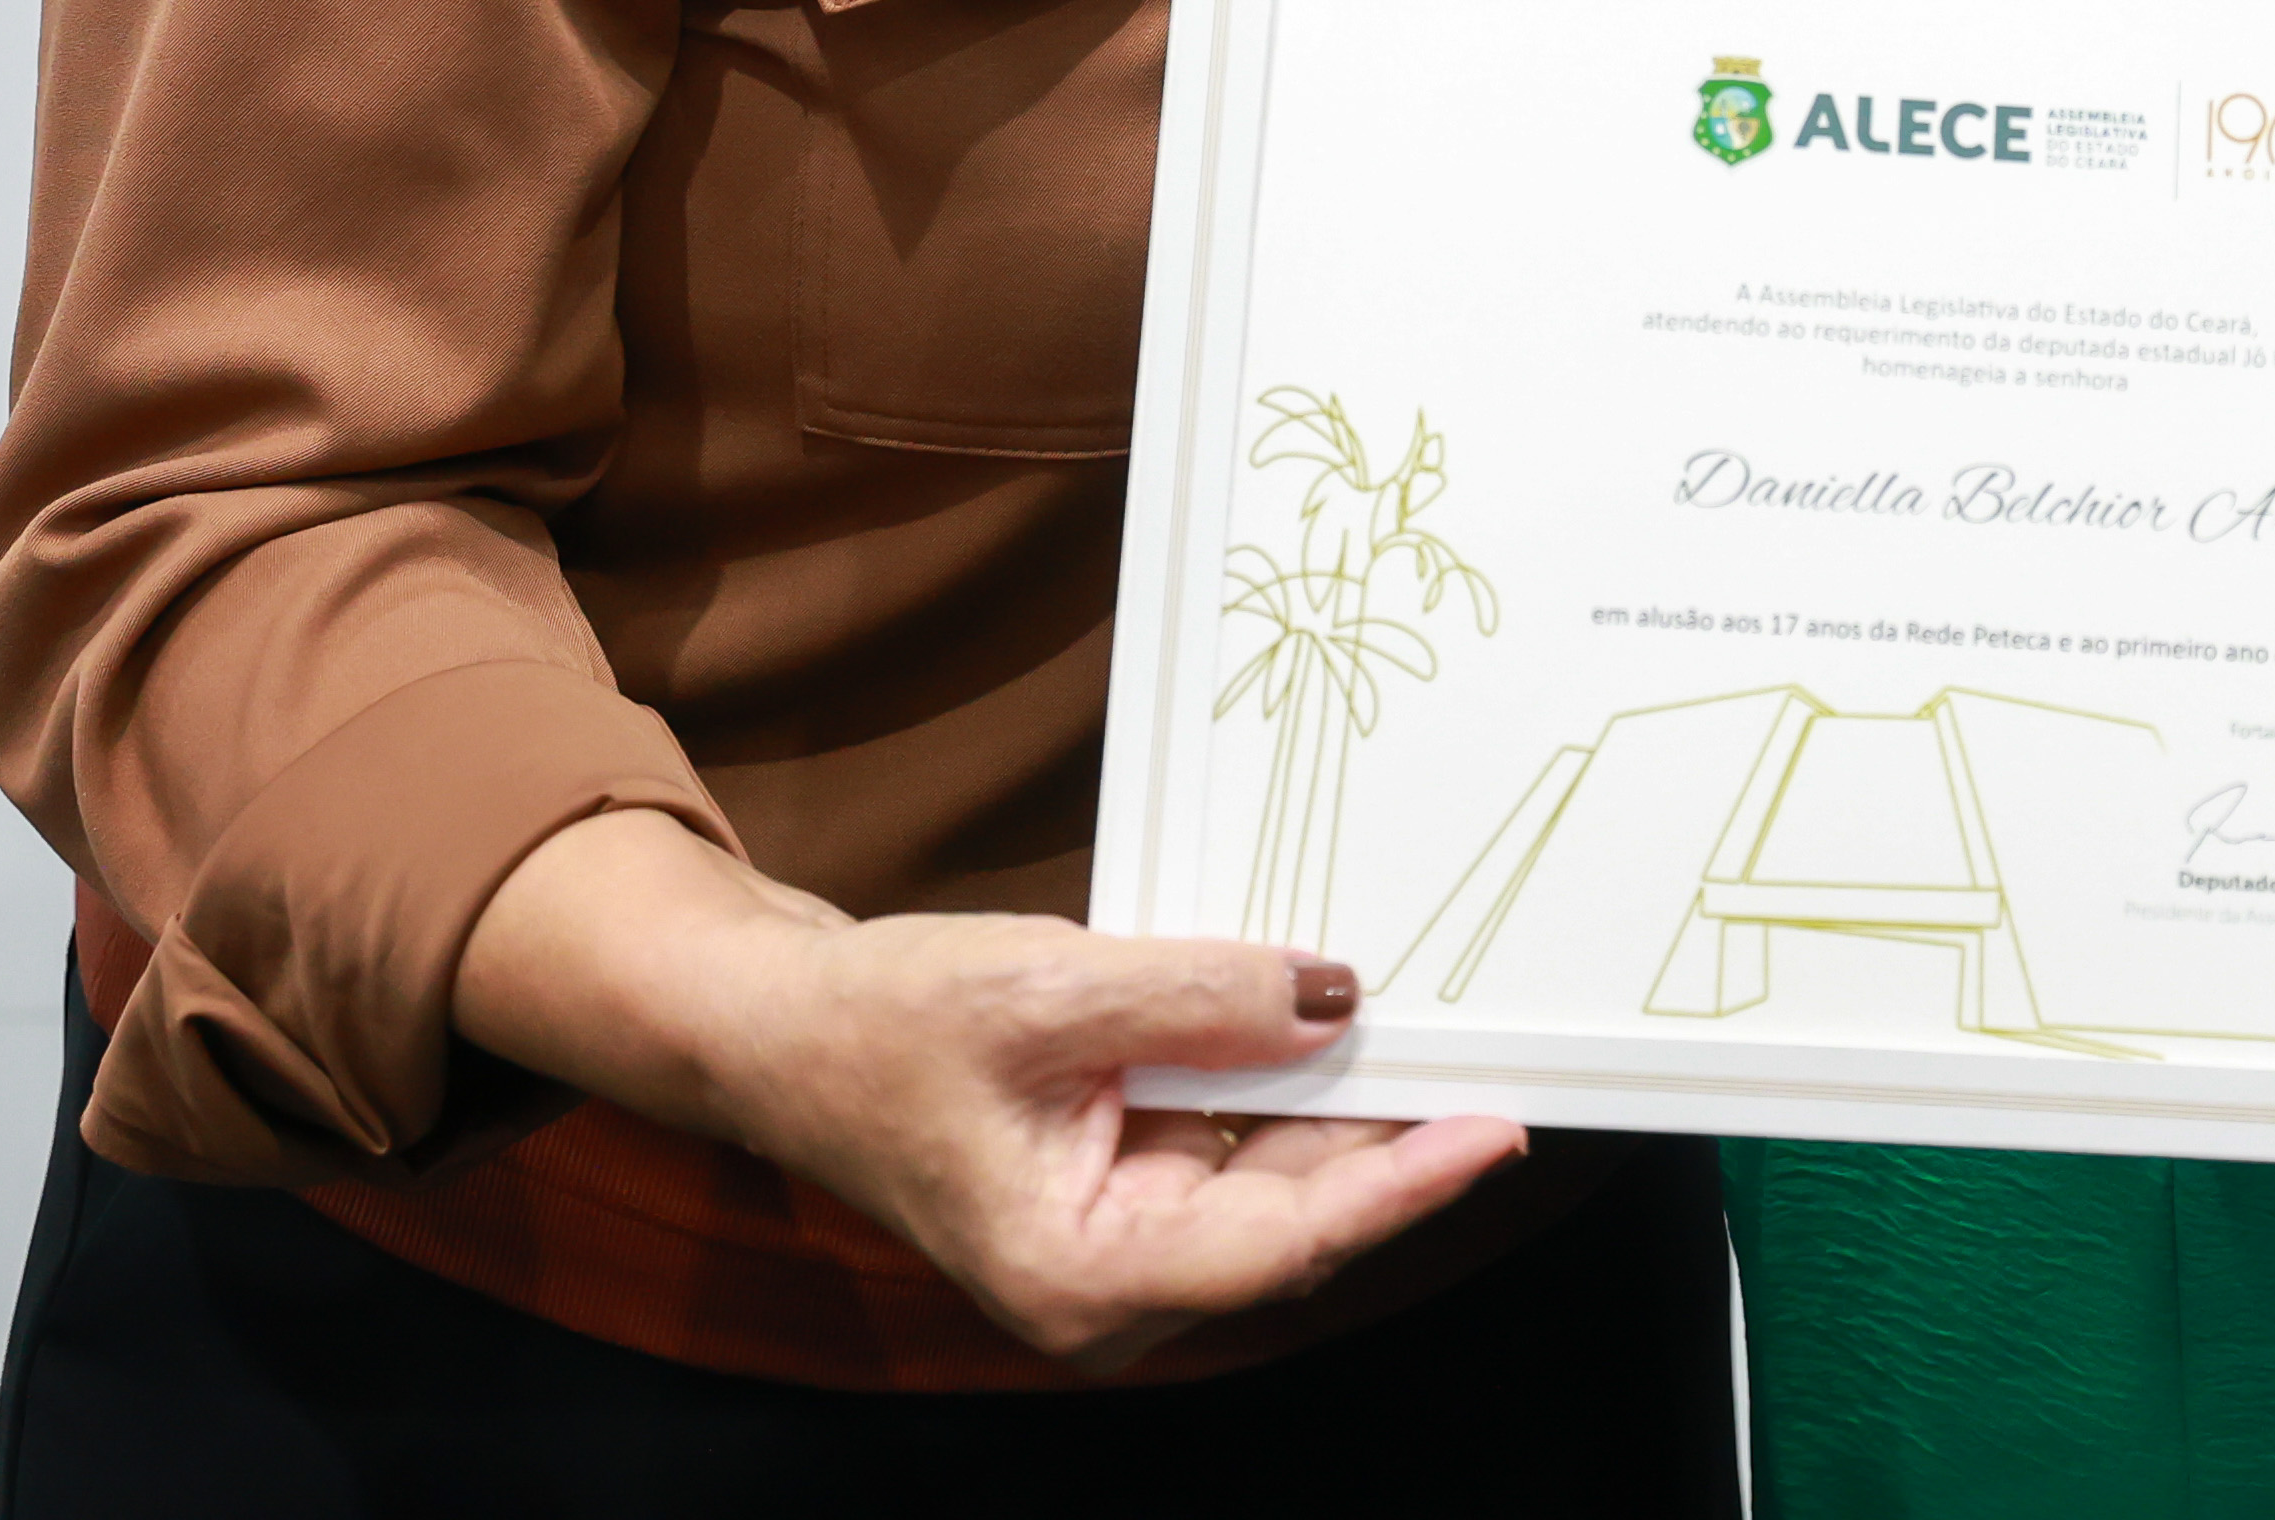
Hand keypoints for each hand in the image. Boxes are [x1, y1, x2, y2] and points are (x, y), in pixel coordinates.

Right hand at [459, 810, 1522, 1364]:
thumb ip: (1198, 997)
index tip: (1497, 1129)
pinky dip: (1274, 1082)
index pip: (1288, 1239)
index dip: (1403, 1181)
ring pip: (1269, 1172)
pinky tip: (1321, 1017)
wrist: (777, 1027)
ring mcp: (1115, 1239)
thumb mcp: (1045, 989)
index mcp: (1085, 1277)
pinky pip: (1227, 1139)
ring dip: (1334, 1097)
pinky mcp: (1116, 1187)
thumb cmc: (876, 1026)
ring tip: (1425, 1018)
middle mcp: (1111, 1284)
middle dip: (1384, 1126)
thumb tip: (1333, 997)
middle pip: (1292, 1209)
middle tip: (1487, 1042)